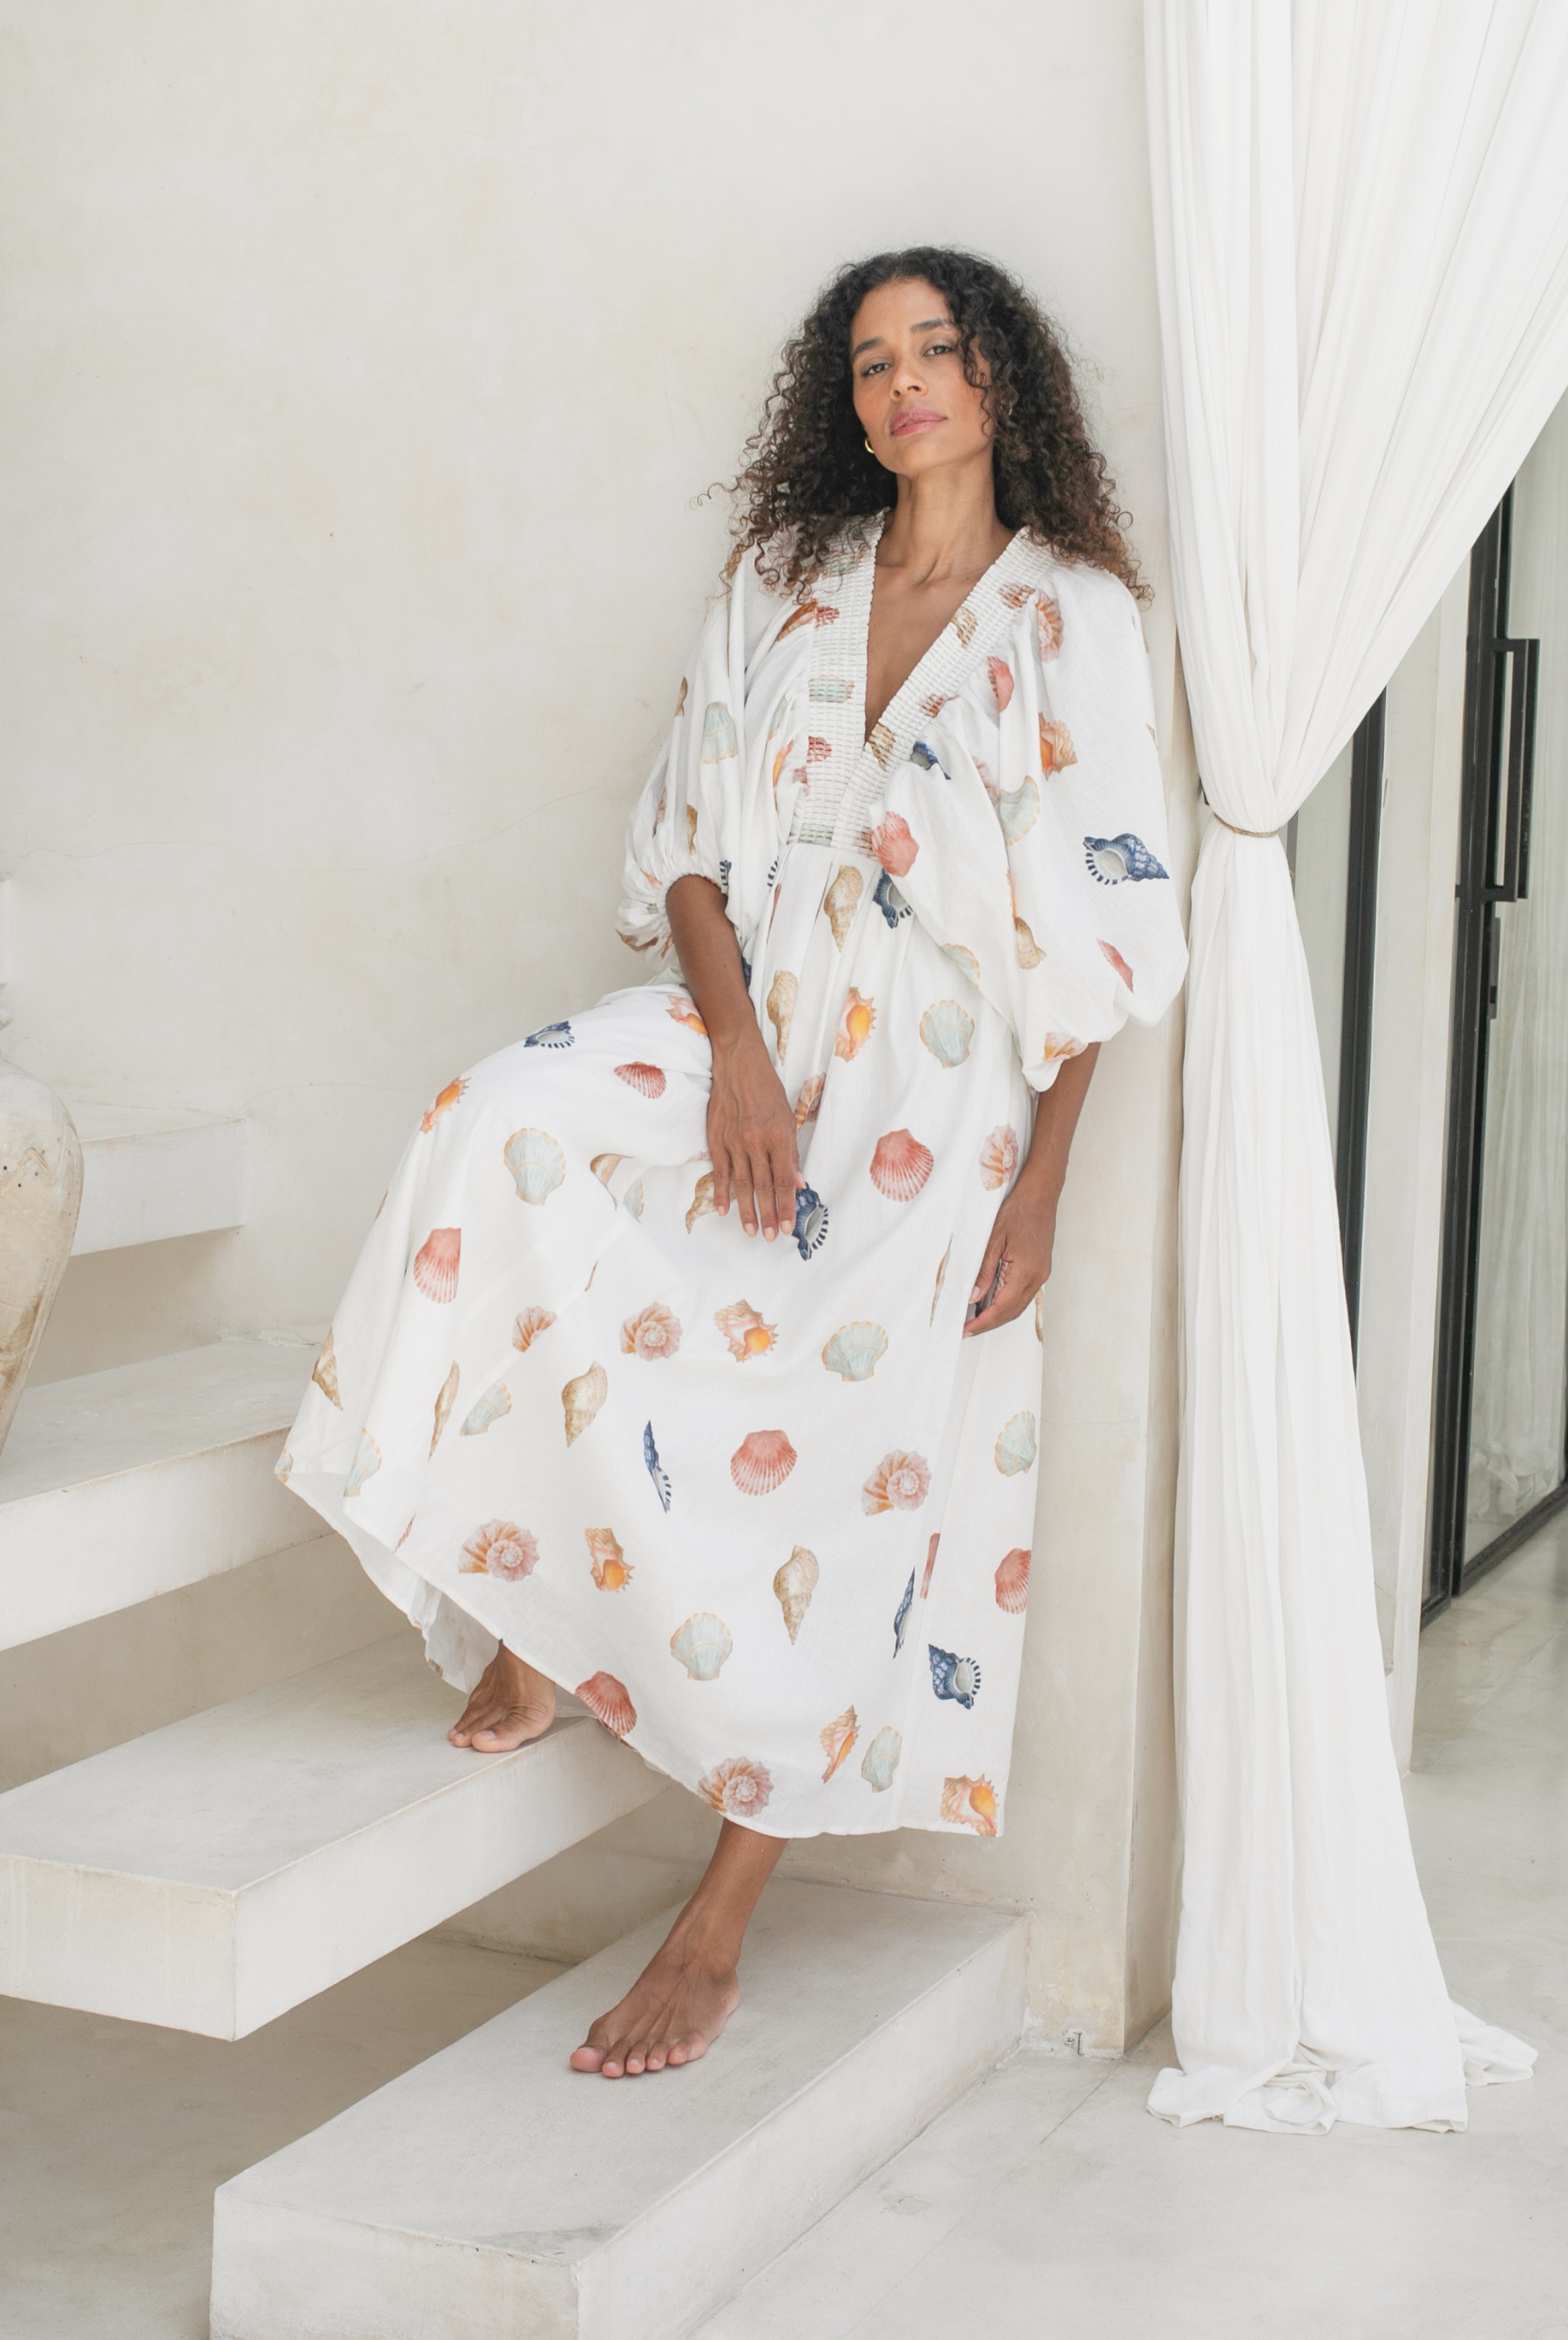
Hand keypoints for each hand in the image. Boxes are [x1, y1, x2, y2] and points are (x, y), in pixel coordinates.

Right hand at [707, 1030, 804, 1239]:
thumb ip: (791, 1153)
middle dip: (768, 1214)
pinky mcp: (716, 1139)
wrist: (738, 1063)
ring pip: (741, 1184)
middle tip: (770, 1237)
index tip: (788, 1226)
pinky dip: (720, 1193)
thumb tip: (798, 1183)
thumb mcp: (788, 1117)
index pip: (784, 1180)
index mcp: (778, 1136)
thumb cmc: (767, 1089)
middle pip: (763, 1186)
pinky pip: (719, 1172)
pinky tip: (723, 1211)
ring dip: (747, 1210)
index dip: (787, 1205)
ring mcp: (734, 1142)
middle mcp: (756, 1142)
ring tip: (750, 1231)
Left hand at [963, 1180, 1057, 1336]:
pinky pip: (1021, 1295)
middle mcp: (1037, 1277)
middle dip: (988, 1324)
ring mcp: (1040, 1275)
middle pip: (1011, 1312)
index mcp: (1027, 1272)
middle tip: (965, 1330)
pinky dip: (1005, 1303)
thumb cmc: (1018, 1210)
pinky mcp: (1039, 1270)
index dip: (982, 1323)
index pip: (1002, 1308)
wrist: (1039, 1195)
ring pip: (1017, 1306)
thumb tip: (972, 1297)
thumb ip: (983, 1271)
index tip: (965, 1330)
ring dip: (997, 1316)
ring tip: (974, 1320)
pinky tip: (990, 1303)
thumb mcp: (993, 1240)